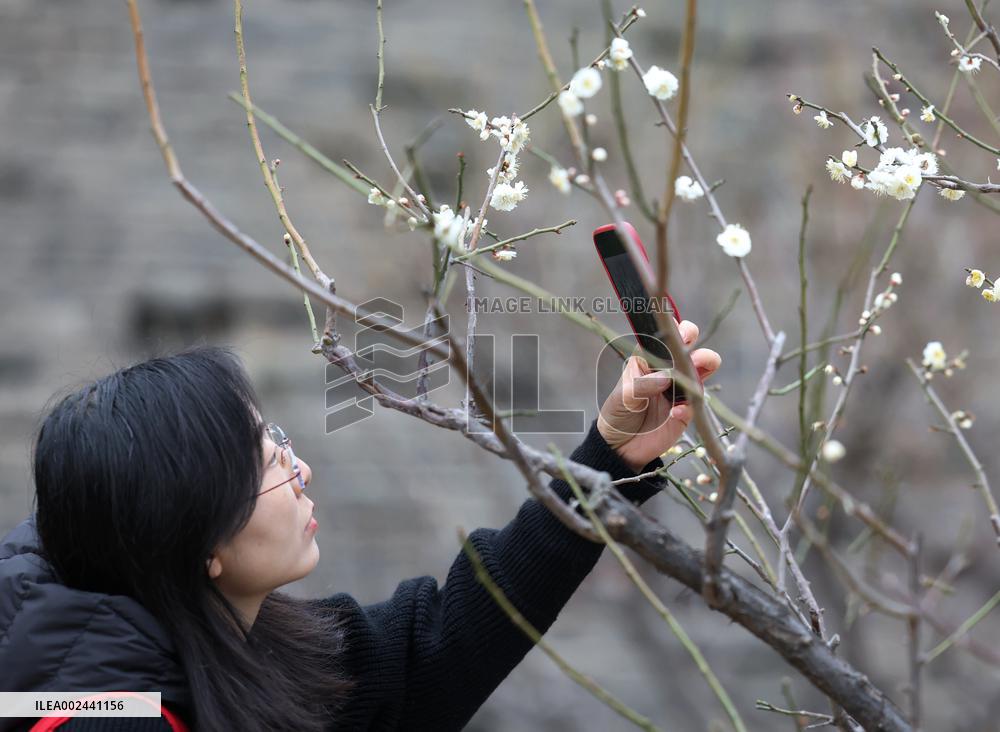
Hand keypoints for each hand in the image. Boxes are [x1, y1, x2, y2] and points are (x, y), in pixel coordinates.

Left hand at [597, 320, 721, 471]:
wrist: (621, 446)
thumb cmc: (618, 413)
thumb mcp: (623, 397)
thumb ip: (641, 385)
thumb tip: (666, 377)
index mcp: (648, 360)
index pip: (664, 338)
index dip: (674, 330)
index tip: (678, 331)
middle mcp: (668, 371)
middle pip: (688, 347)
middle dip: (693, 340)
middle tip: (689, 345)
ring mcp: (679, 389)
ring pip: (701, 369)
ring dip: (703, 364)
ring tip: (697, 366)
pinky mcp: (686, 411)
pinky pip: (695, 403)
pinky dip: (689, 406)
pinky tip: (675, 412)